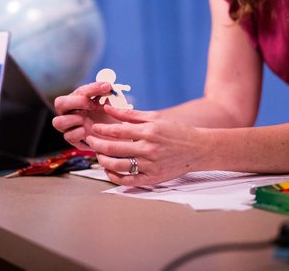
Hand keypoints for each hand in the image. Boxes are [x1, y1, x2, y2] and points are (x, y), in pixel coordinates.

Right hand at [52, 82, 119, 148]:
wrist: (113, 137)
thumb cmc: (109, 117)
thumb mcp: (109, 105)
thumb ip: (106, 95)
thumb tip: (107, 86)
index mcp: (77, 101)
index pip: (79, 91)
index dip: (92, 89)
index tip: (107, 88)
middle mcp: (69, 113)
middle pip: (59, 103)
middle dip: (75, 102)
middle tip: (91, 105)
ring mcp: (69, 127)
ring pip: (57, 122)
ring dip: (72, 119)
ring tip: (85, 120)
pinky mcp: (73, 140)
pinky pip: (68, 136)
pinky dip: (77, 133)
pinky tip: (87, 132)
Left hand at [85, 105, 210, 185]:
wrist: (198, 149)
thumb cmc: (176, 131)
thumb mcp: (155, 118)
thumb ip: (130, 114)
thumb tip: (109, 108)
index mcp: (148, 132)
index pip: (117, 131)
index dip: (101, 130)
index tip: (93, 129)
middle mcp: (148, 149)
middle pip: (113, 149)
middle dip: (96, 145)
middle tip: (90, 141)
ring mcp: (150, 165)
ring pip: (117, 166)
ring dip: (103, 161)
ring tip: (98, 155)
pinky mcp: (153, 178)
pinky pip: (128, 180)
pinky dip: (114, 176)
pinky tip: (108, 169)